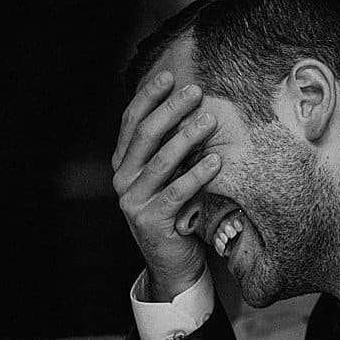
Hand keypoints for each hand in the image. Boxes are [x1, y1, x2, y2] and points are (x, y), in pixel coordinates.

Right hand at [112, 72, 222, 300]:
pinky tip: (217, 160)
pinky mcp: (151, 221)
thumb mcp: (170, 176)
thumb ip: (172, 148)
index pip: (131, 122)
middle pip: (145, 135)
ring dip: (186, 137)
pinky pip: (176, 192)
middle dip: (170, 109)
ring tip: (210, 120)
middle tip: (195, 90)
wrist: (174, 264)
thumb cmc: (178, 213)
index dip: (149, 96)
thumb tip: (194, 107)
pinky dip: (197, 175)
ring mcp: (133, 201)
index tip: (170, 75)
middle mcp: (123, 180)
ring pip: (160, 161)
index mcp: (124, 164)